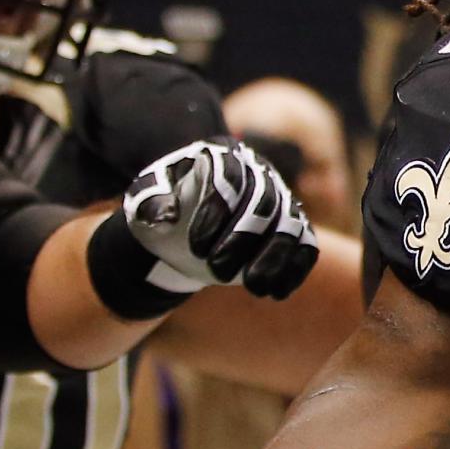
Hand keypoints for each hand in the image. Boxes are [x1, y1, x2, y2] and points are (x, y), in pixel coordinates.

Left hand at [116, 138, 320, 299]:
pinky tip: (277, 292)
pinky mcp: (292, 228)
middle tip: (216, 271)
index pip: (229, 176)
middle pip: (264, 200)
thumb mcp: (143, 204)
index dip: (217, 211)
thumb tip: (166, 216)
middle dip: (243, 238)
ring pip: (290, 224)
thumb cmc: (163, 211)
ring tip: (254, 288)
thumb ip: (150, 205)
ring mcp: (279, 200)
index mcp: (220, 156)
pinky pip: (306, 244)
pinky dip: (295, 268)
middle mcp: (257, 172)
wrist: (182, 231)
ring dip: (274, 257)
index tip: (196, 247)